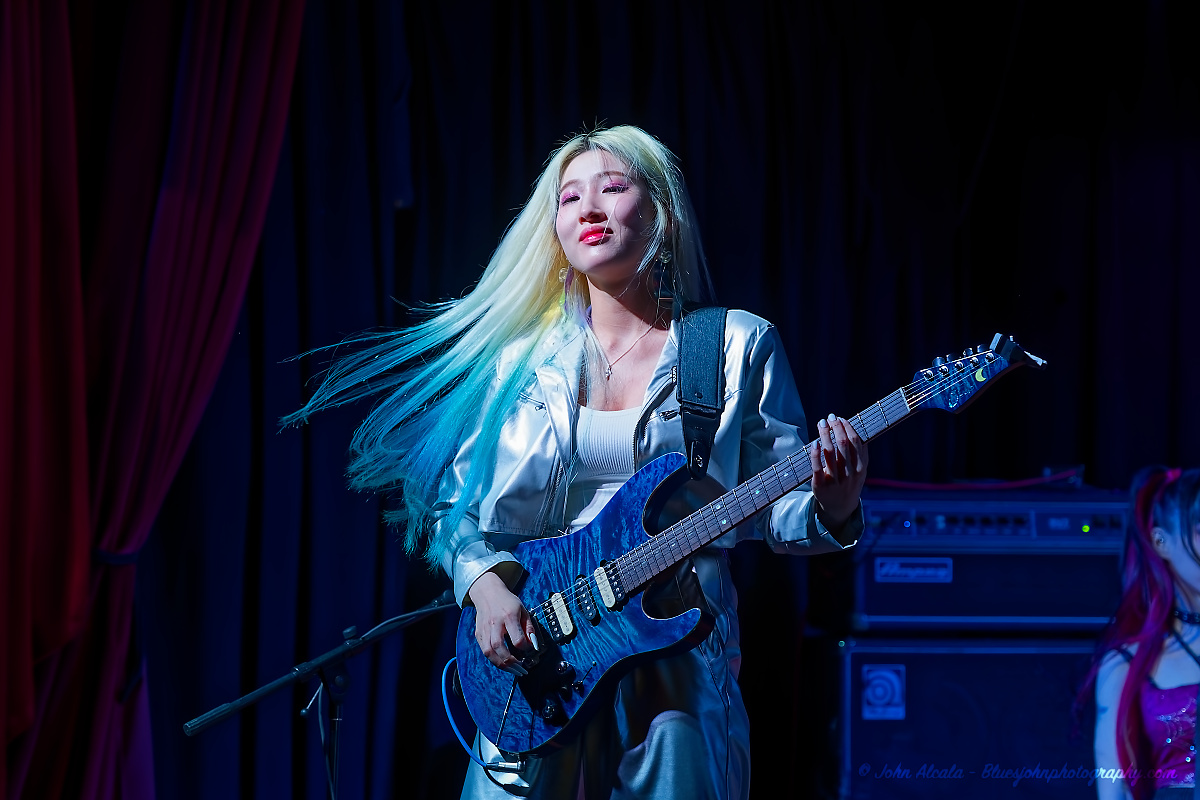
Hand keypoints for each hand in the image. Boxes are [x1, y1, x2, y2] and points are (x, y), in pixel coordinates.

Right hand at [467, 571, 539, 675]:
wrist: (488, 593)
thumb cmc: (508, 602)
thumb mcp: (523, 610)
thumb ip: (529, 628)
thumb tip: (534, 645)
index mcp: (508, 616)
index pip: (517, 639)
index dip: (525, 648)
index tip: (529, 650)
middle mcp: (495, 623)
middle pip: (499, 647)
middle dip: (511, 662)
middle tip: (521, 669)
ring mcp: (485, 629)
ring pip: (489, 652)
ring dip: (501, 665)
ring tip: (513, 670)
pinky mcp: (479, 633)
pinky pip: (484, 650)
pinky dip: (494, 659)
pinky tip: (503, 663)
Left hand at [808, 413, 868, 530]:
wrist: (840, 508)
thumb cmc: (849, 483)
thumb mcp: (859, 471)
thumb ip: (860, 453)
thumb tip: (855, 428)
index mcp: (860, 469)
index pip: (855, 442)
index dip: (847, 427)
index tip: (840, 418)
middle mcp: (849, 474)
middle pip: (842, 444)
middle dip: (836, 427)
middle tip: (829, 417)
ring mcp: (835, 481)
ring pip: (830, 453)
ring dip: (825, 434)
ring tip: (821, 423)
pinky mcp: (821, 486)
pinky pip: (817, 467)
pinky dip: (815, 453)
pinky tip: (814, 442)